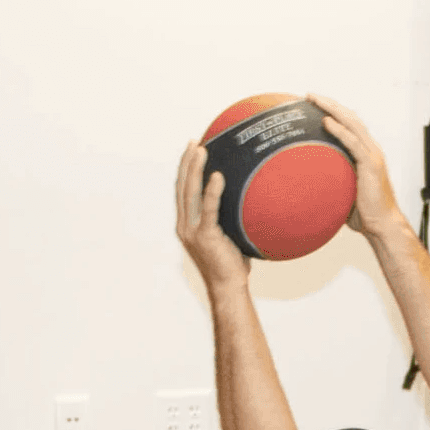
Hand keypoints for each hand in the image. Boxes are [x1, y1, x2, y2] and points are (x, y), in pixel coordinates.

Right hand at [175, 141, 250, 289]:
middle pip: (182, 186)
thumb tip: (247, 201)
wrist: (228, 287)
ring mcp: (192, 231)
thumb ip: (229, 219)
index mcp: (187, 224)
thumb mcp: (229, 236)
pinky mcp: (206, 237)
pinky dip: (212, 192)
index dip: (185, 170)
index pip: (183, 191)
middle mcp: (185, 225)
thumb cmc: (232, 263)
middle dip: (186, 163)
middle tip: (193, 142)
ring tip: (201, 150)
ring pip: (190, 193)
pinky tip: (218, 176)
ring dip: (195, 170)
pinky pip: (209, 210)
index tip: (191, 150)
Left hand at [305, 93, 407, 238]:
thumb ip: (332, 180)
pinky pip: (353, 143)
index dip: (334, 112)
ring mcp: (373, 156)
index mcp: (367, 154)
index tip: (315, 104)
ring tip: (315, 100)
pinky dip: (339, 130)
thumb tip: (306, 182)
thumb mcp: (345, 191)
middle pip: (350, 118)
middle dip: (330, 104)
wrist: (383, 225)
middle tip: (310, 95)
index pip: (350, 125)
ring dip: (332, 110)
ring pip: (352, 124)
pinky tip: (326, 122)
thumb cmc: (365, 213)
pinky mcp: (371, 165)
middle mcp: (372, 150)